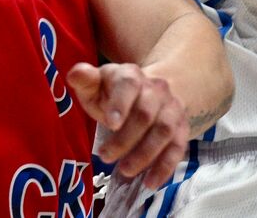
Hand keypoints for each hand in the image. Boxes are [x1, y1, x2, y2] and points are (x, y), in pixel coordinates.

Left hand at [68, 62, 189, 189]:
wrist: (150, 93)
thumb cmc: (114, 94)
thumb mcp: (97, 86)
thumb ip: (86, 81)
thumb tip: (75, 74)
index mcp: (131, 76)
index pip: (129, 84)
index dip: (121, 104)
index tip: (110, 123)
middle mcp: (157, 89)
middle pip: (145, 113)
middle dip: (125, 138)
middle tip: (105, 157)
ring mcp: (172, 108)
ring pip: (163, 130)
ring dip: (145, 154)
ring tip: (125, 171)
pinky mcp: (181, 128)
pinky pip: (178, 147)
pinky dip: (165, 166)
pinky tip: (150, 182)